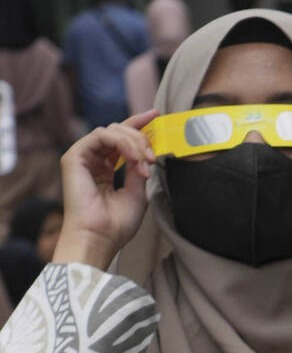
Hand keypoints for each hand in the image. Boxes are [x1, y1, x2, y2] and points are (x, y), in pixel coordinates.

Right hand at [52, 111, 158, 269]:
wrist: (100, 237)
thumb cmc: (117, 223)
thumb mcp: (137, 192)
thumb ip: (139, 169)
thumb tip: (145, 152)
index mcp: (106, 169)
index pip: (122, 139)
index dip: (138, 124)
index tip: (156, 115)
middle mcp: (93, 160)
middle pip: (118, 131)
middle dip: (141, 138)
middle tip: (152, 158)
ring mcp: (83, 157)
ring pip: (111, 130)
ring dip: (133, 142)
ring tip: (144, 162)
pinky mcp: (74, 156)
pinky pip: (100, 135)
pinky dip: (121, 143)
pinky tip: (133, 158)